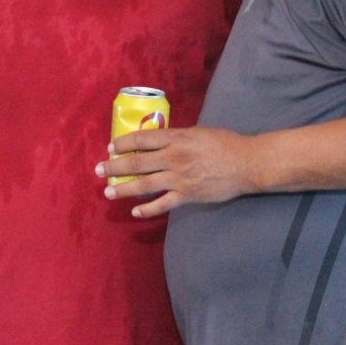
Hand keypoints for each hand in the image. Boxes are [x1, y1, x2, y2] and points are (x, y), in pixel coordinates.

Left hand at [94, 127, 256, 217]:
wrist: (247, 163)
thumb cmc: (223, 143)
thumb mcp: (196, 132)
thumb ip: (175, 137)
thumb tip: (156, 140)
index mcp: (175, 139)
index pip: (141, 140)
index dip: (123, 144)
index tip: (111, 148)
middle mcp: (173, 157)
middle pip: (136, 162)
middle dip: (114, 166)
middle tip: (98, 170)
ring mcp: (179, 178)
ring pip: (144, 184)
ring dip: (123, 189)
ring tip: (108, 192)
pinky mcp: (187, 195)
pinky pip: (163, 204)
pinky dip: (147, 209)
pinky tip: (135, 211)